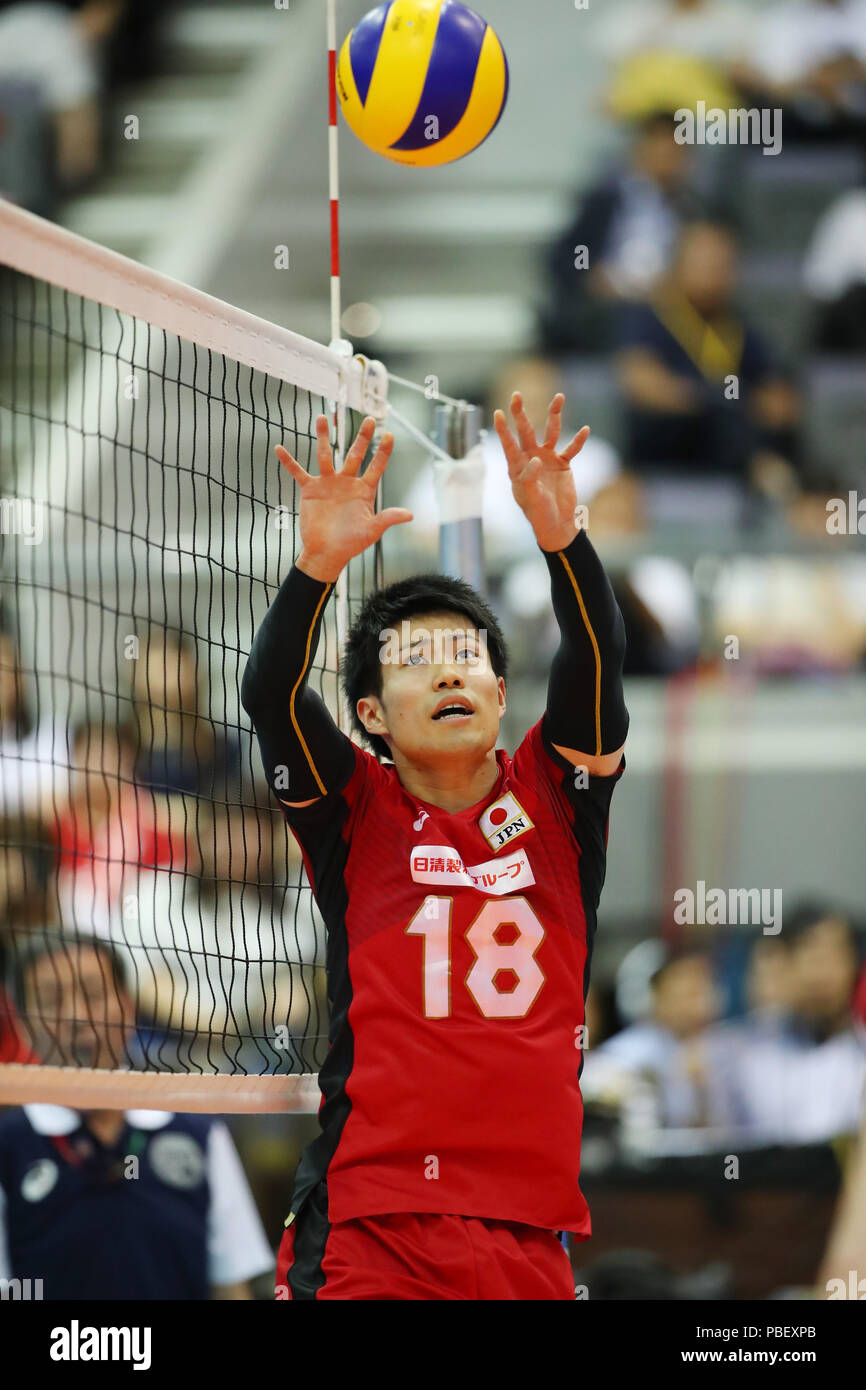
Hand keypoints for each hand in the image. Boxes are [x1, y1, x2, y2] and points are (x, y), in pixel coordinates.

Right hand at [276, 415, 411, 581]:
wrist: (326, 553)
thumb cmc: (351, 544)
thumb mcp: (372, 530)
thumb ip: (388, 518)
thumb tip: (410, 514)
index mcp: (364, 490)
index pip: (376, 466)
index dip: (383, 451)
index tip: (389, 434)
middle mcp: (347, 482)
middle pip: (355, 454)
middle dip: (362, 437)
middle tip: (369, 420)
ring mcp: (328, 484)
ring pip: (326, 455)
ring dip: (324, 437)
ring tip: (323, 417)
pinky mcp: (310, 490)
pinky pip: (298, 472)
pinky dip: (288, 461)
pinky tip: (279, 448)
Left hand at [493, 391, 589, 550]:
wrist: (556, 523)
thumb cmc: (538, 514)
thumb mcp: (531, 498)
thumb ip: (530, 479)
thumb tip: (534, 459)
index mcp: (517, 466)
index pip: (508, 444)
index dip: (503, 429)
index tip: (498, 413)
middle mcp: (531, 457)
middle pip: (525, 430)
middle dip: (520, 413)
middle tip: (516, 395)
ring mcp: (547, 459)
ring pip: (551, 432)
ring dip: (554, 415)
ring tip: (558, 397)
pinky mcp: (563, 464)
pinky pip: (571, 449)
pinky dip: (578, 441)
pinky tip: (585, 430)